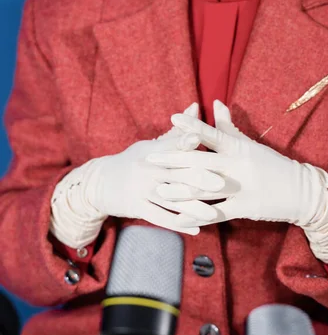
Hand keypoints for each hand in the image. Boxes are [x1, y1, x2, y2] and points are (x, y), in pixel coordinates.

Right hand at [85, 103, 225, 234]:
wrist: (99, 183)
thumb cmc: (133, 161)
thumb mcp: (150, 145)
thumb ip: (177, 131)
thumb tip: (196, 106)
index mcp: (151, 152)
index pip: (170, 145)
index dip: (185, 141)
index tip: (201, 138)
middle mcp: (146, 169)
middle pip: (175, 173)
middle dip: (199, 179)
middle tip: (221, 183)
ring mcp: (140, 190)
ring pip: (170, 199)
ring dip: (192, 208)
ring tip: (212, 214)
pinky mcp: (136, 207)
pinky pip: (160, 218)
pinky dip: (178, 224)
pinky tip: (196, 228)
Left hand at [147, 101, 324, 226]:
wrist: (301, 191)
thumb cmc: (272, 165)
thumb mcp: (251, 144)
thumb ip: (229, 127)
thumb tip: (215, 103)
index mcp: (239, 148)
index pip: (212, 134)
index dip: (191, 127)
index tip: (171, 119)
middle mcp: (238, 166)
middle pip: (201, 162)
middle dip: (173, 161)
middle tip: (150, 160)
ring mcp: (241, 187)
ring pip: (205, 189)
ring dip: (180, 191)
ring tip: (158, 190)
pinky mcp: (244, 207)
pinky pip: (217, 213)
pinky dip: (198, 217)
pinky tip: (180, 220)